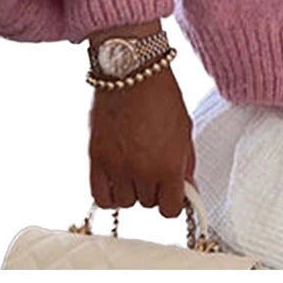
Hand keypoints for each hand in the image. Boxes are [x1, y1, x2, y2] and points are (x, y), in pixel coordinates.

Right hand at [88, 64, 196, 219]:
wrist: (132, 72)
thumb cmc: (161, 95)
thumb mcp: (184, 129)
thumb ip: (185, 163)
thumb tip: (186, 188)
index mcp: (168, 166)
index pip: (170, 210)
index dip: (173, 202)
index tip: (172, 193)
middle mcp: (142, 171)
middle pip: (148, 204)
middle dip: (153, 189)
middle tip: (153, 167)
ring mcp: (116, 167)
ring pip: (125, 203)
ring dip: (131, 190)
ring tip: (134, 168)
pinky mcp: (96, 160)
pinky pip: (100, 197)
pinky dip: (108, 194)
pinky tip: (116, 179)